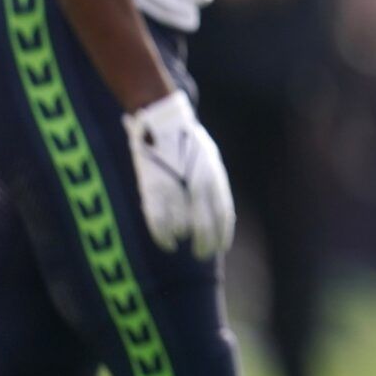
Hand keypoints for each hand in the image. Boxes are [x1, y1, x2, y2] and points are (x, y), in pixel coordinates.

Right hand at [122, 91, 234, 257]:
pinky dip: (163, 237)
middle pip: (204, 226)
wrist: (164, 122)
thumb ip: (213, 185)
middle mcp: (197, 186)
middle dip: (204, 244)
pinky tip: (168, 244)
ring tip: (183, 237)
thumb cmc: (188, 142)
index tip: (220, 248)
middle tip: (202, 254)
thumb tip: (218, 213)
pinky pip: (159, 222)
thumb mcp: (209, 161)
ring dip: (184, 236)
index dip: (222, 235)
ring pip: (182, 226)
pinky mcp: (152, 189)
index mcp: (214, 178)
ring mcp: (175, 188)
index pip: (223, 216)